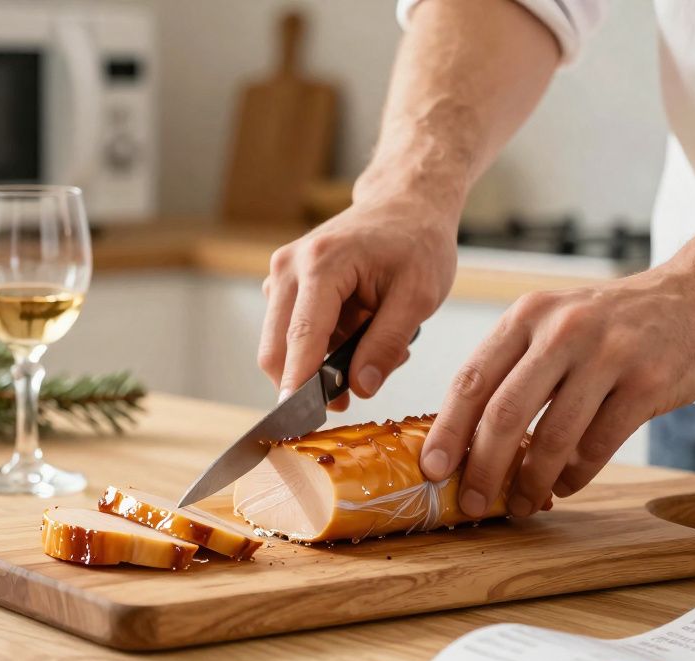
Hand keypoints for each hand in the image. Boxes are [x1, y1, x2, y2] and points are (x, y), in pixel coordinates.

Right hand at [259, 194, 456, 409]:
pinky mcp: (284, 283)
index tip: (298, 422)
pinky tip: (356, 335)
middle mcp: (289, 266)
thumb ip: (387, 343)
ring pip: (281, 344)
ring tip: (369, 352)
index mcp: (322, 264)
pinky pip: (290, 332)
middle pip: (275, 347)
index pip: (301, 337)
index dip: (298, 384)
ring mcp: (281, 273)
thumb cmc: (416, 242)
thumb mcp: (419, 296)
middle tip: (348, 400)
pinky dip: (318, 347)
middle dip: (305, 383)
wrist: (405, 203)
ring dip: (317, 363)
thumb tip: (361, 387)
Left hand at [420, 266, 694, 516]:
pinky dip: (575, 475)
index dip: (447, 431)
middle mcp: (562, 330)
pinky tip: (564, 487)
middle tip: (472, 503)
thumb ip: (516, 367)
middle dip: (482, 469)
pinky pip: (599, 444)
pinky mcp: (648, 381)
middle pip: (503, 413)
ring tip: (521, 504)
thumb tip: (467, 439)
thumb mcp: (556, 323)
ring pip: (552, 436)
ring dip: (531, 482)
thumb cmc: (615, 322)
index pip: (471, 380)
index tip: (431, 471)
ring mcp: (607, 354)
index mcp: (527, 316)